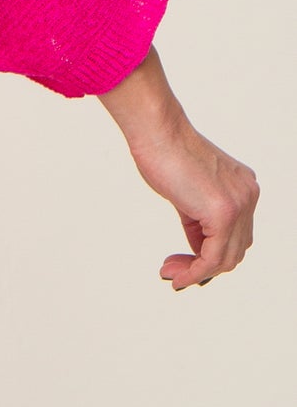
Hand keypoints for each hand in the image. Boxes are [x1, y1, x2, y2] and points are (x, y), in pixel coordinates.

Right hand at [99, 47, 258, 288]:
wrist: (158, 131)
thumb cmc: (165, 150)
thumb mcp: (189, 189)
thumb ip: (200, 216)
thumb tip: (197, 246)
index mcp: (243, 187)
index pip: (235, 234)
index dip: (209, 254)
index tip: (181, 261)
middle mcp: (247, 195)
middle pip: (234, 249)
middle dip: (202, 266)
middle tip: (173, 270)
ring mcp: (239, 205)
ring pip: (225, 258)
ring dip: (196, 272)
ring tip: (171, 273)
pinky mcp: (223, 214)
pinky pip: (212, 258)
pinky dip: (195, 272)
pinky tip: (177, 275)